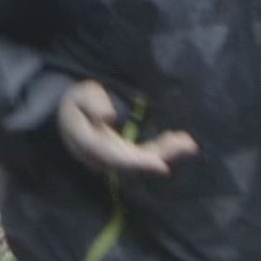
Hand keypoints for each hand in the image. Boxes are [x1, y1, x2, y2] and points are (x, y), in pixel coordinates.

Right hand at [57, 80, 198, 175]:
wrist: (70, 116)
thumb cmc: (77, 102)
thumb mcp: (79, 95)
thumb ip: (92, 104)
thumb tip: (107, 118)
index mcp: (85, 143)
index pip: (112, 157)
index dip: (137, 163)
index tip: (162, 166)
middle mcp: (101, 158)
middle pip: (133, 165)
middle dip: (161, 157)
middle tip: (188, 146)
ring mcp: (114, 160)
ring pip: (142, 164)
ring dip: (167, 155)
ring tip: (189, 144)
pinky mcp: (125, 158)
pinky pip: (145, 159)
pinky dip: (164, 152)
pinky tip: (182, 142)